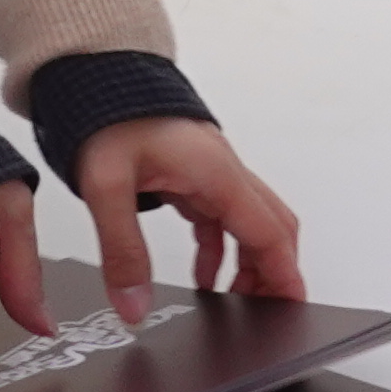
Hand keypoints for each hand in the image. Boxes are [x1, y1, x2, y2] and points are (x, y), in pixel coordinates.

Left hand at [65, 116, 306, 320]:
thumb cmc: (108, 115)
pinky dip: (220, 252)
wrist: (97, 75)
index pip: (269, 233)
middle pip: (272, 230)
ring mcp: (212, 172)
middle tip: (264, 316)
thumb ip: (123, 250)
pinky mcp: (194, 175)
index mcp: (217, 173)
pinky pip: (222, 220)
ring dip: (249, 264)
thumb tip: (133, 305)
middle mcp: (224, 172)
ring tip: (232, 304)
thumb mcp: (107, 187)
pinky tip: (202, 277)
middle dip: (274, 274)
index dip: (284, 275)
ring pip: (251, 225)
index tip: (293, 309)